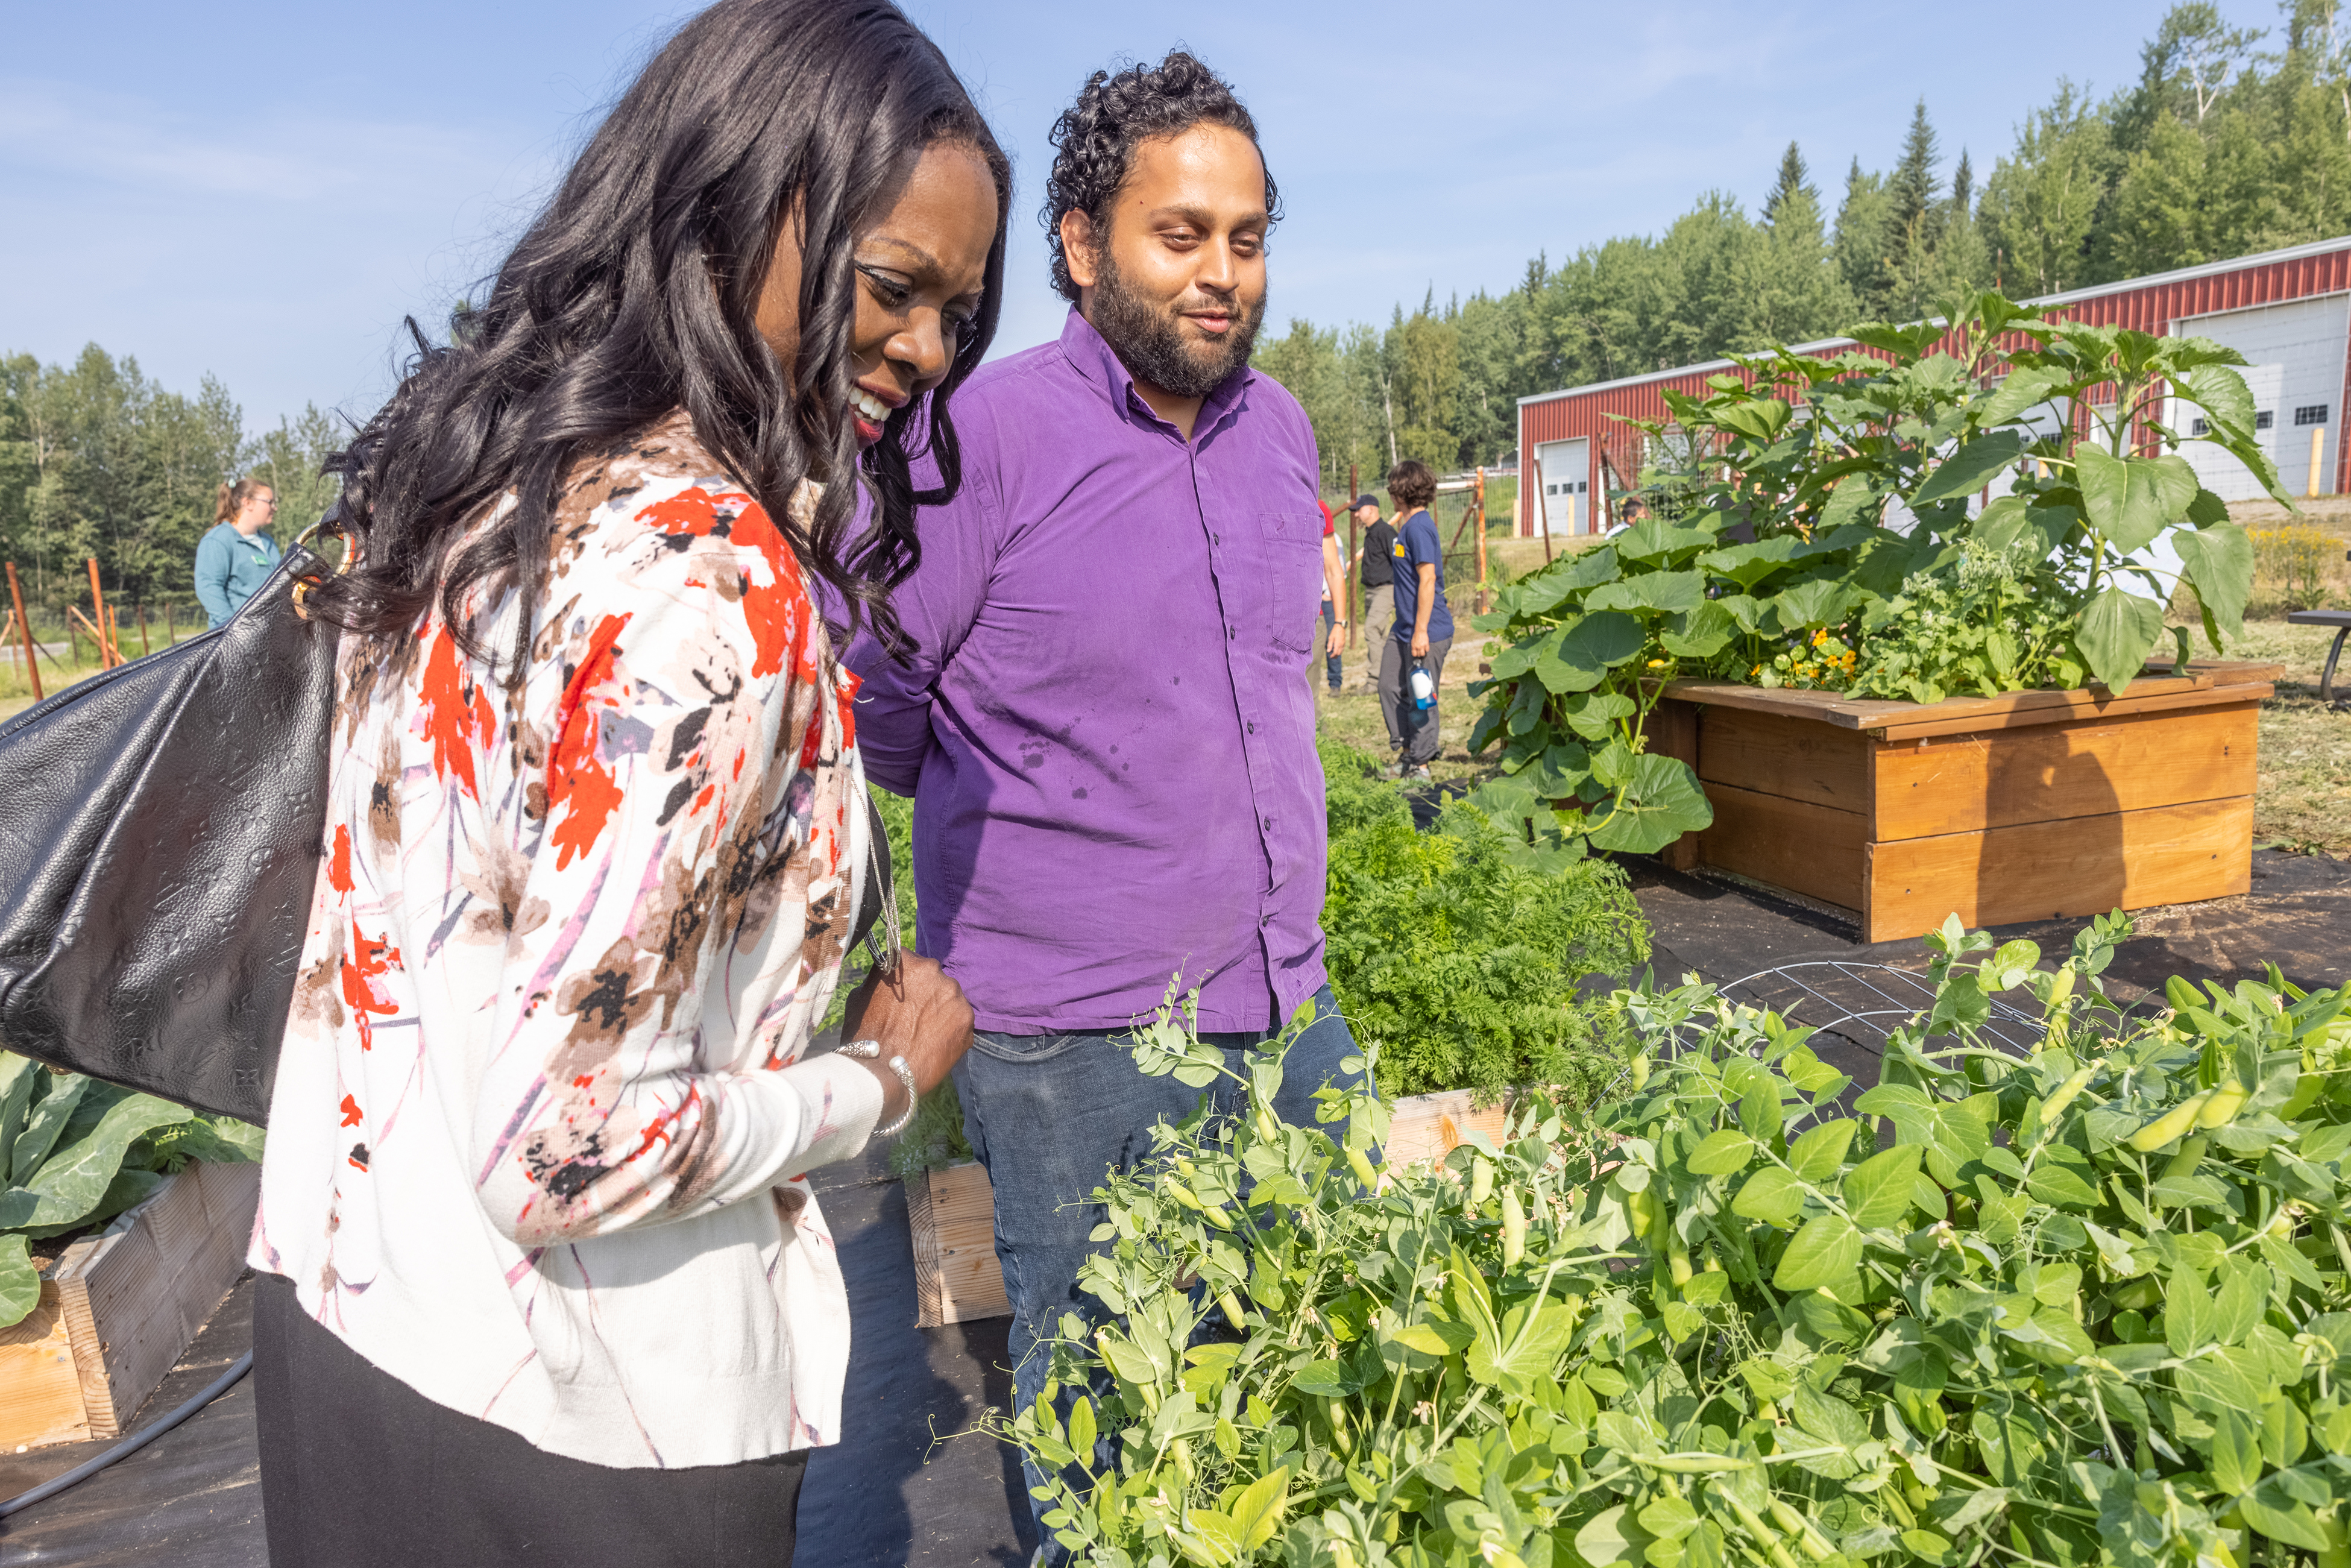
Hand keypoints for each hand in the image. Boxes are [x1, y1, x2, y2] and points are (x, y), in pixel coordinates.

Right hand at [839, 952, 972, 1121]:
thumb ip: (881, 982)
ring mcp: (954, 994)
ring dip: (940, 1010)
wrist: (881, 1073)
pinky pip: (960, 1020)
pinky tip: (936, 1044)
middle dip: (925, 992)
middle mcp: (933, 970)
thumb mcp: (860, 996)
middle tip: (913, 1016)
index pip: (910, 962)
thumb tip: (888, 983)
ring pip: (949, 998)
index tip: (901, 996)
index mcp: (905, 960)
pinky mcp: (968, 1019)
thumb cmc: (864, 1034)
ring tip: (925, 1033)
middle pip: (932, 978)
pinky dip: (951, 1029)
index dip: (906, 980)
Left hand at [1325, 623, 1345, 657]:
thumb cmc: (1334, 632)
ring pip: (1341, 651)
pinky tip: (1337, 650)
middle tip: (1331, 656)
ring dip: (1338, 654)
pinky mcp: (1344, 642)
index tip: (1330, 657)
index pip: (1335, 653)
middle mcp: (1341, 645)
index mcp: (1338, 644)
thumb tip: (1328, 651)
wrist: (1340, 627)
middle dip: (1335, 656)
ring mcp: (1343, 644)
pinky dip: (1340, 651)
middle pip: (1339, 653)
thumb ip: (1329, 645)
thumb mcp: (1330, 638)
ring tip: (1334, 654)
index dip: (1333, 656)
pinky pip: (1342, 649)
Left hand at [1411, 629, 1430, 658]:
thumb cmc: (1416, 636)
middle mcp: (1418, 647)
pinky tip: (1425, 647)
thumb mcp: (1412, 641)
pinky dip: (1426, 649)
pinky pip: (1427, 650)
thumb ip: (1413, 646)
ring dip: (1423, 653)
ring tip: (1423, 651)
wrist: (1420, 631)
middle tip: (1420, 653)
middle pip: (1419, 655)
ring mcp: (1422, 646)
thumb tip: (1414, 651)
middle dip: (1419, 654)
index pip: (1414, 654)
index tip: (1416, 654)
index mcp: (1413, 646)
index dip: (1415, 655)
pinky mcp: (1426, 644)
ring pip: (1423, 654)